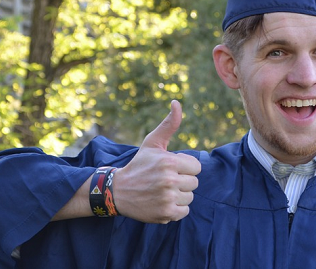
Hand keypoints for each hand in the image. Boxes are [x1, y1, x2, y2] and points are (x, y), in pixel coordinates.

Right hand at [113, 100, 201, 223]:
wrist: (118, 191)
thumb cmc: (139, 165)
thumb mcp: (152, 143)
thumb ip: (169, 124)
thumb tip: (176, 102)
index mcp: (170, 162)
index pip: (196, 167)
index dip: (185, 167)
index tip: (171, 168)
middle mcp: (170, 180)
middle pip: (194, 183)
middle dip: (182, 181)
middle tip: (164, 181)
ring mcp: (168, 198)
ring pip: (190, 197)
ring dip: (179, 195)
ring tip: (162, 191)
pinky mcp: (166, 213)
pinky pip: (184, 211)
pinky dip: (175, 209)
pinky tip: (161, 202)